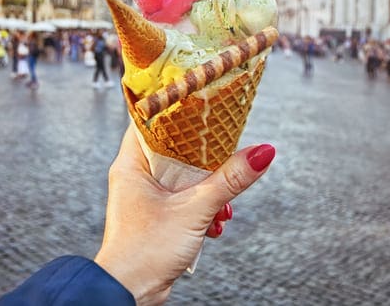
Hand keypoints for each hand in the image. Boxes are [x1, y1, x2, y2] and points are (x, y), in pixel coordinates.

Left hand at [94, 124, 274, 304]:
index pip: (151, 121)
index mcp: (131, 164)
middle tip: (226, 152)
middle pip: (175, 148)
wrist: (129, 293)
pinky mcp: (157, 216)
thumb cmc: (143, 252)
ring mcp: (146, 197)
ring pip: (184, 177)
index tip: (202, 103)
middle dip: (204, 158)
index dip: (178, 110)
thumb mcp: (195, 210)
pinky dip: (203, 207)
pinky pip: (185, 199)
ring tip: (221, 203)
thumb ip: (229, 180)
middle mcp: (135, 177)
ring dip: (208, 189)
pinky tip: (215, 221)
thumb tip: (260, 154)